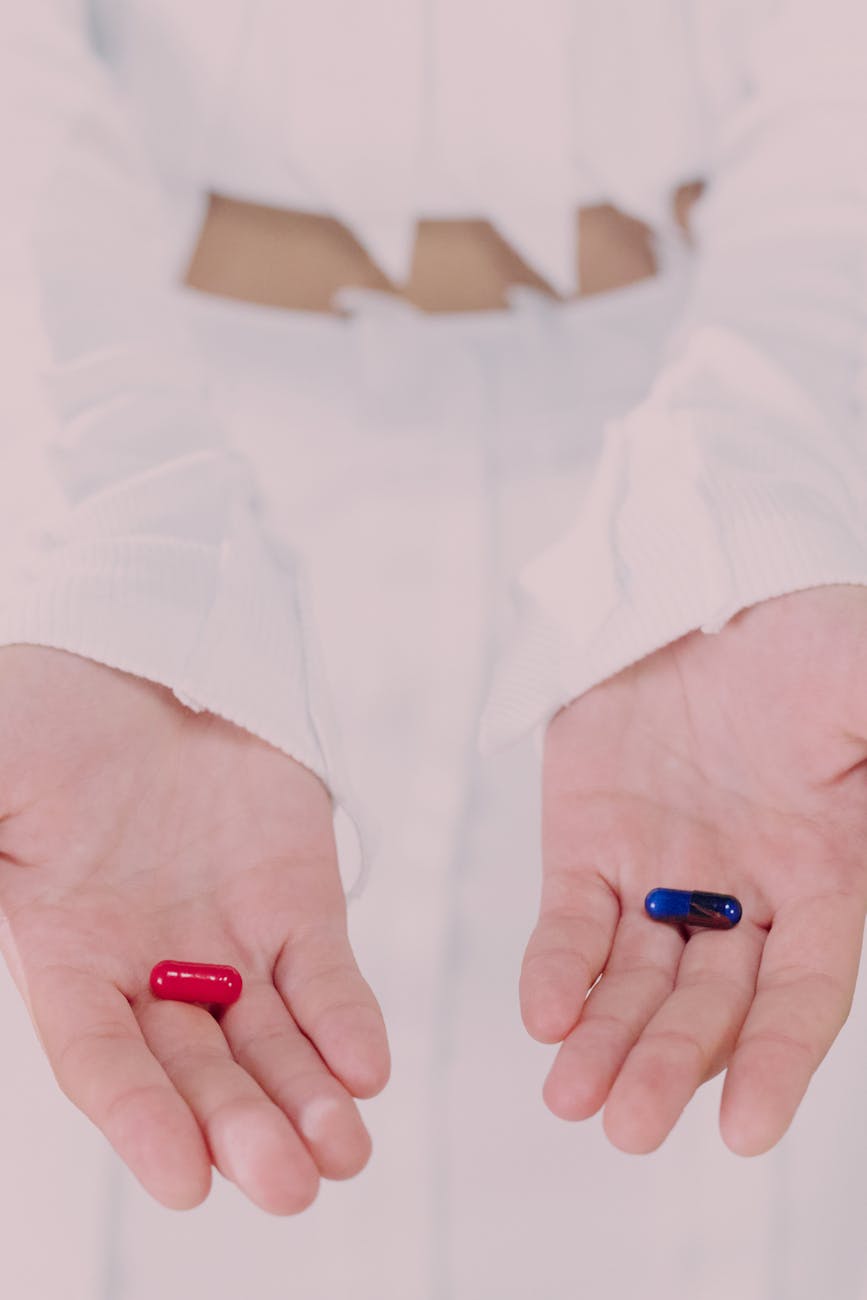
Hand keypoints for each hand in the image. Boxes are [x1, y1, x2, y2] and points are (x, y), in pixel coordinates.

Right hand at [0, 645, 389, 1212]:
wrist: (143, 662)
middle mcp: (153, 970)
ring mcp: (230, 940)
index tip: (185, 1181)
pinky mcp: (296, 903)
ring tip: (342, 1152)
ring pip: (272, 1043)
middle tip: (288, 1186)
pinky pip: (325, 975)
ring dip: (307, 1101)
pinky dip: (346, 1023)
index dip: (141, 1121)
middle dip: (243, 1129)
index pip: (105, 1062)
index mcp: (69, 958)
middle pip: (201, 1071)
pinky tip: (366, 1070)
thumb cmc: (48, 722)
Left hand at [520, 584, 866, 1154]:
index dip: (779, 1062)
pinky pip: (570, 922)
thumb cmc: (801, 639)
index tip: (745, 1132)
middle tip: (628, 1128)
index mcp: (822, 877)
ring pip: (635, 982)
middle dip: (671, 1065)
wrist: (695, 588)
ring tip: (571, 1100)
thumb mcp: (864, 684)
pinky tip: (544, 1016)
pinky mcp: (588, 844)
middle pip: (710, 1005)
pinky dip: (557, 970)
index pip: (804, 994)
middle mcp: (741, 894)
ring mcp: (659, 873)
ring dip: (607, 1042)